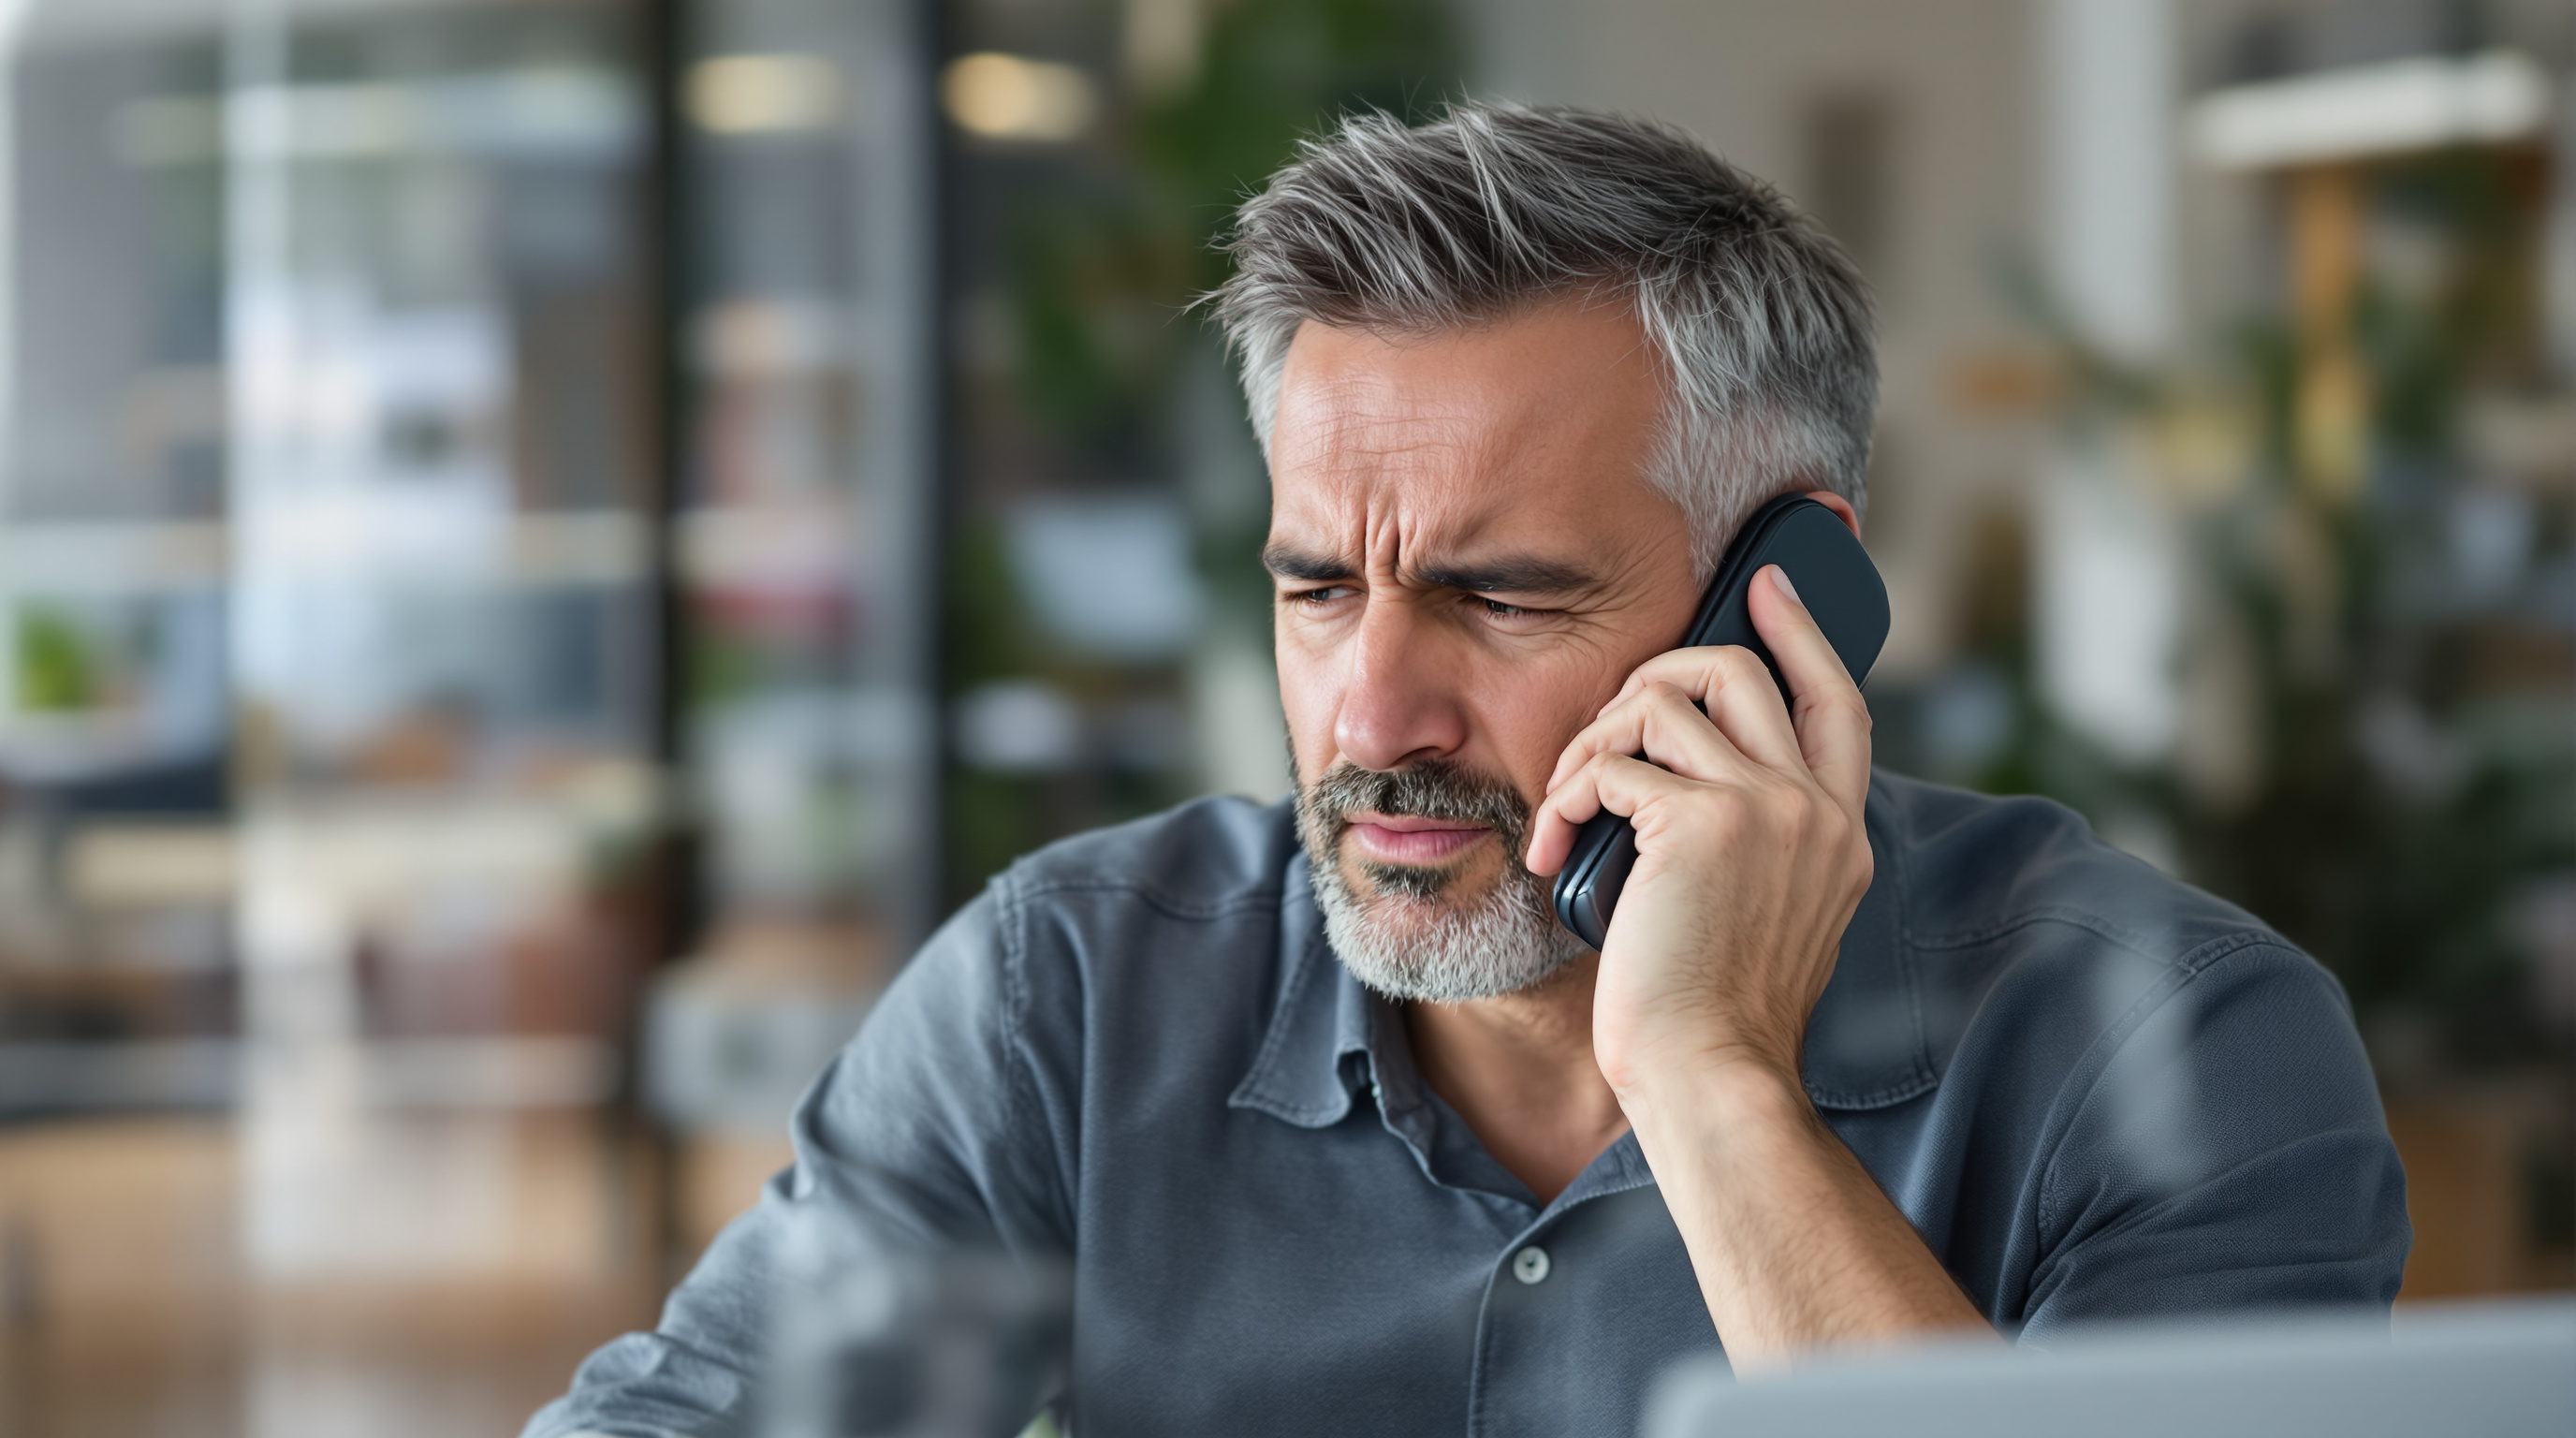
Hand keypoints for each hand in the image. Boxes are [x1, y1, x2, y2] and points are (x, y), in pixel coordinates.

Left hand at [1526, 564, 1874, 1101]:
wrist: (1710, 1075)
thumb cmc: (1713, 1017)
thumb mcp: (1765, 917)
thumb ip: (1757, 847)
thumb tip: (1684, 792)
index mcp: (1839, 834)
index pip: (1837, 701)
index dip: (1800, 634)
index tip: (1765, 587)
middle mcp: (1814, 810)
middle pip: (1739, 669)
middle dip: (1653, 673)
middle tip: (1604, 725)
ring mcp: (1765, 809)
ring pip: (1662, 701)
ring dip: (1591, 742)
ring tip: (1564, 806)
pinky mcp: (1699, 822)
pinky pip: (1609, 765)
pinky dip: (1562, 798)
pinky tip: (1547, 848)